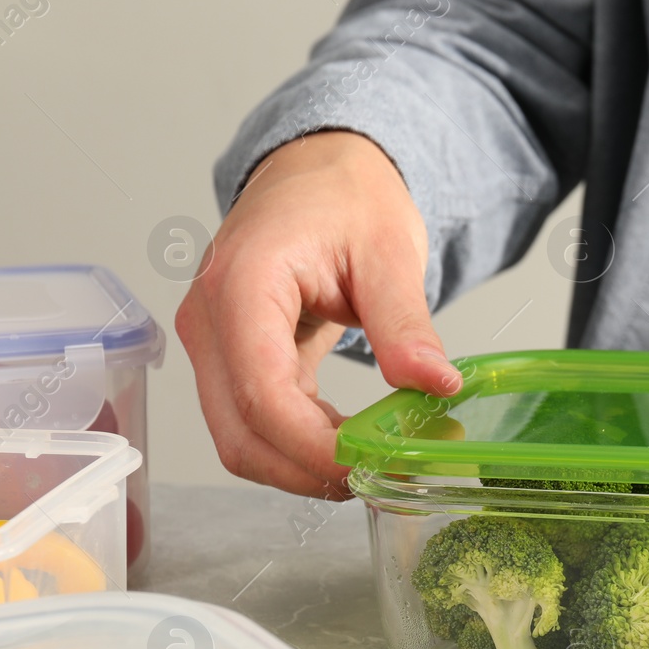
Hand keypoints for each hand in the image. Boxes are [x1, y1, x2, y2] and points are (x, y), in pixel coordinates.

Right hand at [176, 131, 461, 496]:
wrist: (319, 171)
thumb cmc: (346, 196)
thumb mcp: (390, 251)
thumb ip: (405, 323)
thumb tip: (437, 385)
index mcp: (241, 285)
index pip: (261, 394)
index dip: (314, 448)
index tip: (375, 466)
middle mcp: (211, 321)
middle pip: (240, 434)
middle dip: (309, 471)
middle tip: (386, 477)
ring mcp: (215, 344)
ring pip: (242, 440)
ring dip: (305, 467)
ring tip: (379, 462)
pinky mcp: (234, 360)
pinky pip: (257, 423)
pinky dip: (302, 446)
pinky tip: (357, 443)